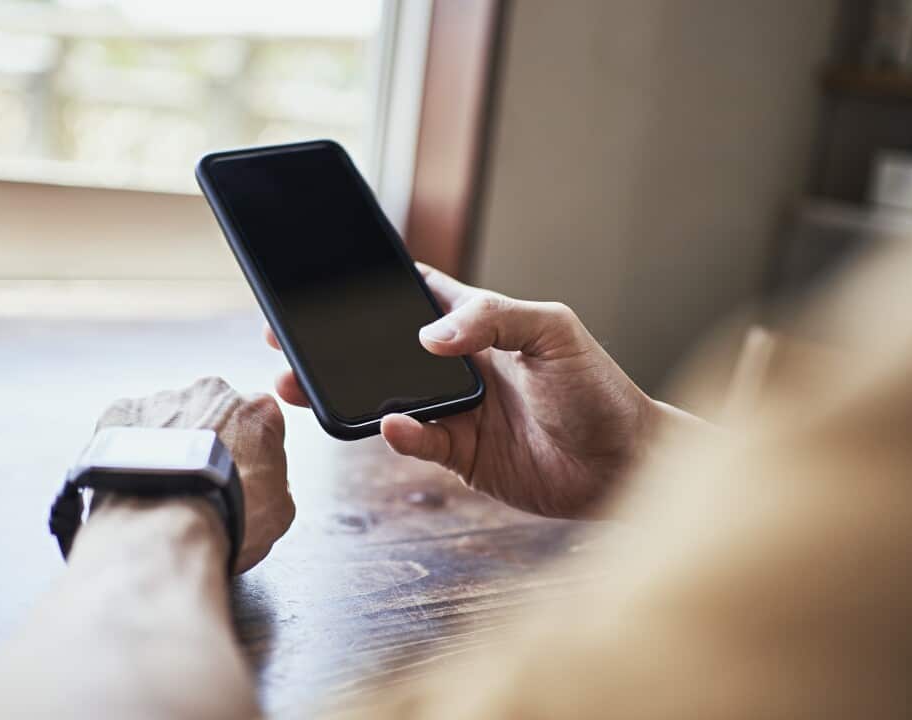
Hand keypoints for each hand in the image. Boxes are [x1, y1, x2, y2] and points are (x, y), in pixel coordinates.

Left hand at [93, 377, 294, 572]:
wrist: (166, 527)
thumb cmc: (223, 517)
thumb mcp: (279, 512)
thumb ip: (277, 484)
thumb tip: (269, 485)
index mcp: (256, 411)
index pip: (258, 422)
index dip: (248, 451)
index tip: (238, 474)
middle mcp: (212, 394)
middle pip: (212, 412)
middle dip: (206, 441)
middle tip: (198, 480)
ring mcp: (164, 400)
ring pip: (168, 417)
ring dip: (167, 443)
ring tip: (163, 485)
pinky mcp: (122, 412)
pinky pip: (128, 426)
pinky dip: (130, 447)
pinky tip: (135, 478)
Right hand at [267, 264, 656, 517]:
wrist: (627, 466)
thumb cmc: (599, 389)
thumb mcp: (553, 333)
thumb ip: (493, 319)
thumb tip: (430, 335)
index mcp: (480, 324)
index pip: (416, 295)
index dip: (371, 288)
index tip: (322, 283)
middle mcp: (461, 366)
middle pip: (383, 350)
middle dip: (334, 347)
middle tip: (285, 342)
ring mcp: (457, 411)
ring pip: (386, 398)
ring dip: (347, 393)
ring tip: (304, 389)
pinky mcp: (461, 455)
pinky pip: (416, 442)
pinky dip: (400, 435)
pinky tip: (390, 426)